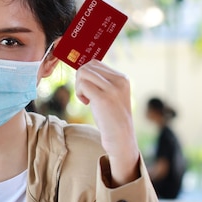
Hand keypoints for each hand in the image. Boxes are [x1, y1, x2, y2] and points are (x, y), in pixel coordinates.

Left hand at [74, 59, 139, 185]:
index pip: (95, 63)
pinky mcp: (104, 98)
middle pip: (87, 66)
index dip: (85, 75)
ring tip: (85, 98)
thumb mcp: (110, 95)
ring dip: (78, 86)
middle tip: (84, 94)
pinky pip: (83, 85)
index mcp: (123, 78)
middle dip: (79, 79)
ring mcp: (112, 89)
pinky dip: (79, 93)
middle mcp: (120, 80)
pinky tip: (86, 103)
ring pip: (83, 73)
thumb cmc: (111, 118)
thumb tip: (82, 70)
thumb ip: (101, 82)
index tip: (88, 90)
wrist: (120, 138)